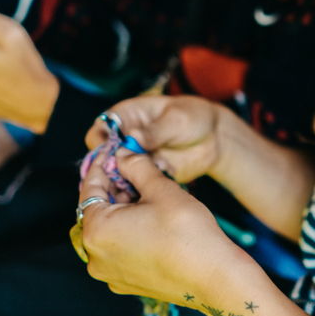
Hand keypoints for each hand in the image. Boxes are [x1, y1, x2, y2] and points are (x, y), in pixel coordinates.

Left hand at [79, 149, 236, 302]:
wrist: (213, 277)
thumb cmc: (186, 232)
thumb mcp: (160, 189)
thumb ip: (136, 166)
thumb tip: (123, 155)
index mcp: (96, 231)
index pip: (90, 189)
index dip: (102, 165)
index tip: (113, 151)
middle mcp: (95, 257)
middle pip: (97, 211)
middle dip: (114, 188)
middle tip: (133, 168)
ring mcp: (110, 274)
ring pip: (108, 231)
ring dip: (122, 210)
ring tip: (146, 193)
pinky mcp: (126, 283)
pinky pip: (118, 250)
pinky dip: (128, 232)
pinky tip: (150, 220)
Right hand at [85, 94, 225, 182]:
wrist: (214, 139)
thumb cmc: (193, 118)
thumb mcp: (176, 120)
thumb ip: (155, 130)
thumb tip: (133, 136)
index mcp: (126, 116)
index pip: (101, 129)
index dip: (100, 143)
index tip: (110, 156)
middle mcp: (124, 139)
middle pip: (102, 157)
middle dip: (107, 170)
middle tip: (120, 180)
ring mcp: (133, 159)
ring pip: (114, 176)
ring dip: (120, 185)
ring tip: (133, 193)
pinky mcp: (143, 177)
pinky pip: (132, 188)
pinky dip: (135, 195)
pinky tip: (145, 199)